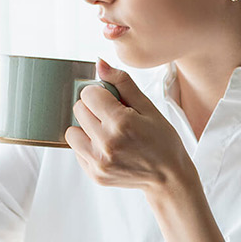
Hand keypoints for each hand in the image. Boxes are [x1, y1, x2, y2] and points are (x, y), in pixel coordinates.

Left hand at [65, 60, 196, 196]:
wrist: (168, 177)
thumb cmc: (162, 141)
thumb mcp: (148, 108)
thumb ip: (122, 83)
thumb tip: (100, 64)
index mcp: (121, 123)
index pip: (88, 94)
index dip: (100, 94)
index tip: (113, 102)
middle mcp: (106, 143)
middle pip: (79, 110)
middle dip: (93, 109)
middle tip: (113, 118)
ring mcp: (99, 161)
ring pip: (71, 132)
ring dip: (85, 128)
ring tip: (106, 133)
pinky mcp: (95, 174)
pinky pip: (76, 151)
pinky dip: (88, 146)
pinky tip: (108, 148)